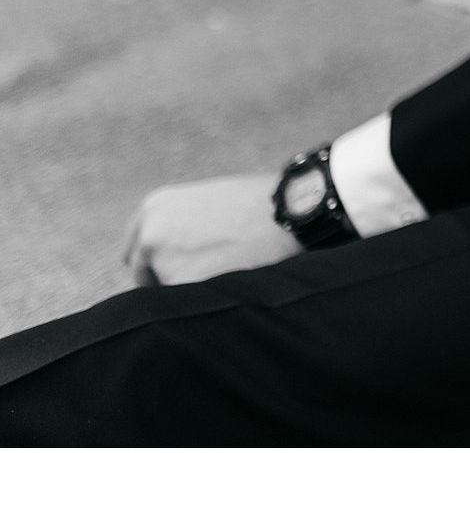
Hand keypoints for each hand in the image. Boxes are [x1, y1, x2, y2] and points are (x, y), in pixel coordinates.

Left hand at [123, 176, 302, 286]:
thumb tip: (173, 257)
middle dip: (170, 279)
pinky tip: (234, 281)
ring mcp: (163, 259)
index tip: (176, 268)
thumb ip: (181, 226)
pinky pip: (186, 306)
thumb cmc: (262, 206)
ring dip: (191, 291)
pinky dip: (205, 303)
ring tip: (231, 269)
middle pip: (145, 275)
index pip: (136, 251)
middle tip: (209, 273)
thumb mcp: (210, 203)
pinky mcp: (181, 283)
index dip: (158, 263)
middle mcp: (151, 232)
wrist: (293, 211)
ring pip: (168, 293)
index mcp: (155, 207)